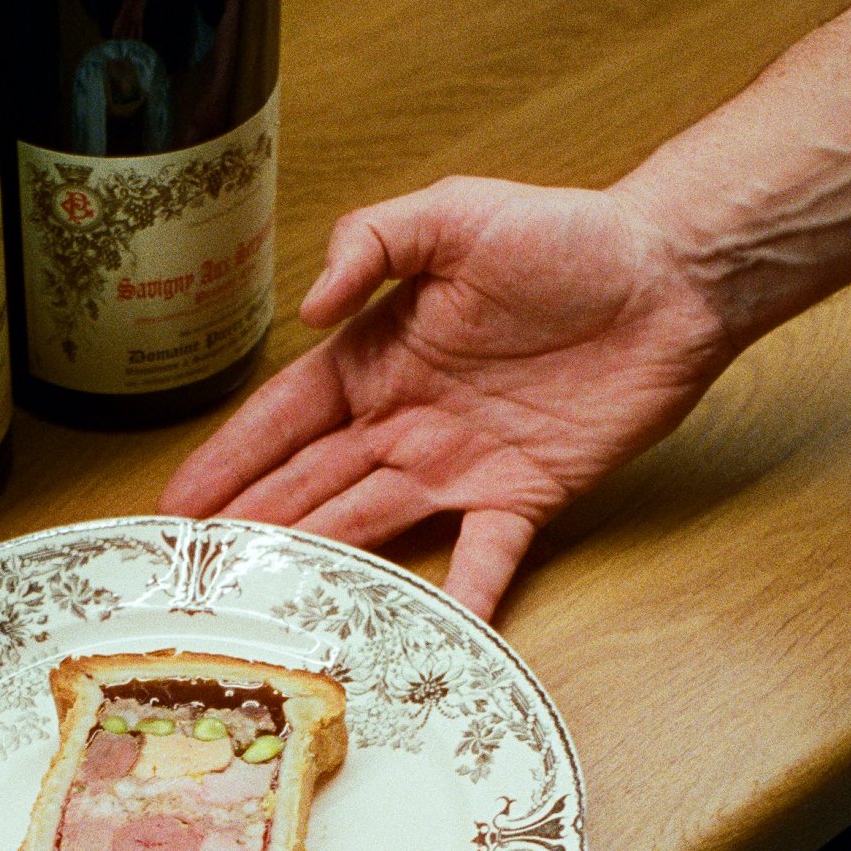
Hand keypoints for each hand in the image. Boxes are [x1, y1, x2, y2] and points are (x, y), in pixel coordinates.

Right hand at [161, 175, 732, 618]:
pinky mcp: (525, 495)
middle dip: (254, 528)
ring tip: (266, 612)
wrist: (670, 276)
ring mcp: (461, 464)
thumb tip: (306, 308)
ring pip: (373, 527)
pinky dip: (459, 598)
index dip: (229, 461)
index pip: (284, 419)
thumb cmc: (566, 235)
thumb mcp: (452, 212)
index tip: (179, 507)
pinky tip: (425, 638)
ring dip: (323, 567)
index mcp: (377, 356)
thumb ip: (372, 243)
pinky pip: (483, 558)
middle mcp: (406, 419)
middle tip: (199, 580)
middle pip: (312, 484)